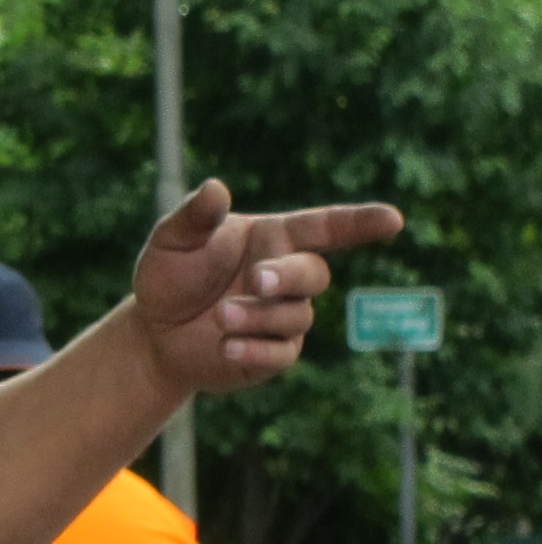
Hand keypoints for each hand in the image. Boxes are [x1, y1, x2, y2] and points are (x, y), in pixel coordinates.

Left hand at [130, 181, 405, 398]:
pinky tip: (227, 348)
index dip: (360, 223)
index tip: (392, 220)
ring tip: (220, 316)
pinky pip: (280, 354)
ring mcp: (284, 318)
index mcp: (275, 239)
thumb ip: (194, 217)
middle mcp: (288, 276)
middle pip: (314, 273)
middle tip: (258, 278)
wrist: (152, 335)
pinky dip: (255, 351)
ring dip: (258, 316)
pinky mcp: (272, 355)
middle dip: (289, 276)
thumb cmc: (168, 278)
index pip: (327, 227)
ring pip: (295, 316)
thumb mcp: (172, 242)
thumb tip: (213, 188)